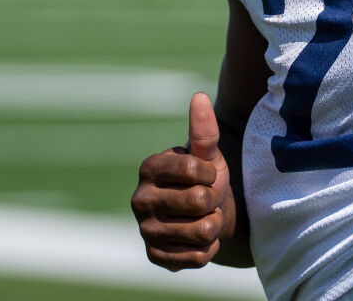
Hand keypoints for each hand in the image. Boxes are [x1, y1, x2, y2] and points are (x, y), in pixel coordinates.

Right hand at [132, 92, 234, 270]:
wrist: (203, 215)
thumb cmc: (204, 178)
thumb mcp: (207, 154)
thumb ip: (203, 130)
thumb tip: (198, 96)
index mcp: (149, 168)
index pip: (195, 170)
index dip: (211, 174)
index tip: (206, 175)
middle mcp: (139, 199)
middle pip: (199, 202)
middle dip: (213, 201)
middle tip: (206, 200)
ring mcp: (144, 230)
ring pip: (201, 231)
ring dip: (213, 226)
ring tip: (203, 217)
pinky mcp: (154, 256)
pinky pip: (197, 256)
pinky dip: (207, 249)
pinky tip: (197, 238)